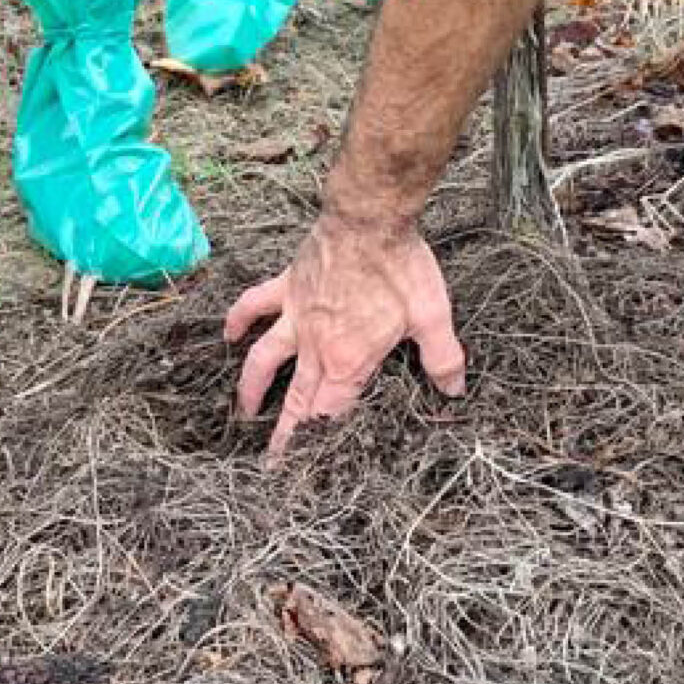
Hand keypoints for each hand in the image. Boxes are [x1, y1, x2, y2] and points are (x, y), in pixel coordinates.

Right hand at [225, 214, 466, 459]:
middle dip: (285, 434)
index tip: (311, 465)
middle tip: (272, 461)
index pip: (330, 413)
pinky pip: (254, 306)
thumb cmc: (402, 267)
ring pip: (265, 360)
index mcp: (349, 360)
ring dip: (253, 388)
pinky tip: (229, 336)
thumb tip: (454, 390)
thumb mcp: (433, 316)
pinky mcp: (287, 287)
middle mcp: (316, 345)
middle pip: (297, 399)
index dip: (320, 441)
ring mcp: (297, 316)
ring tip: (245, 411)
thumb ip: (443, 358)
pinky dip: (239, 321)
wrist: (370, 218)